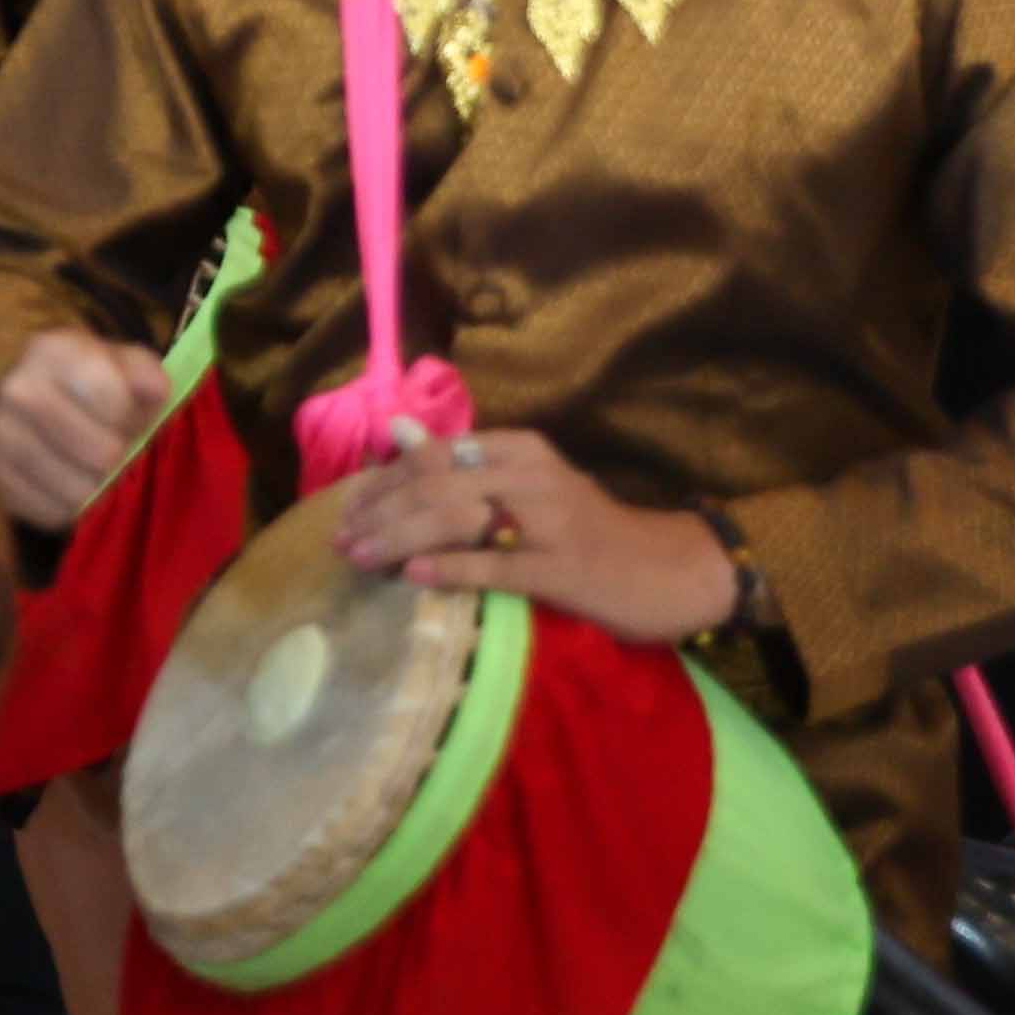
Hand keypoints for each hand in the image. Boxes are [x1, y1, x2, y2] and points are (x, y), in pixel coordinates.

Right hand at [0, 331, 173, 530]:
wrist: (23, 399)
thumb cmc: (86, 381)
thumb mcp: (119, 363)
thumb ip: (146, 372)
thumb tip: (157, 392)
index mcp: (52, 352)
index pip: (112, 399)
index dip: (135, 417)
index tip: (131, 417)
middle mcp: (18, 392)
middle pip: (102, 454)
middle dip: (120, 456)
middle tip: (117, 447)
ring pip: (79, 491)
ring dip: (98, 486)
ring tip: (94, 467)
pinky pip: (53, 513)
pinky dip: (70, 506)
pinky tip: (69, 481)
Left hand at [328, 429, 741, 642]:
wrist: (674, 568)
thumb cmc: (593, 532)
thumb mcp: (531, 486)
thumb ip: (469, 468)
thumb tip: (398, 438)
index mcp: (521, 449)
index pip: (433, 456)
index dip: (382, 481)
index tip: (345, 507)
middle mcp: (531, 474)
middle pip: (435, 485)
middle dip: (380, 512)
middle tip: (340, 540)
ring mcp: (549, 521)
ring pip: (457, 517)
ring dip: (399, 537)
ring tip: (361, 556)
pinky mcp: (564, 569)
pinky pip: (499, 565)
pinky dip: (453, 569)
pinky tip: (415, 576)